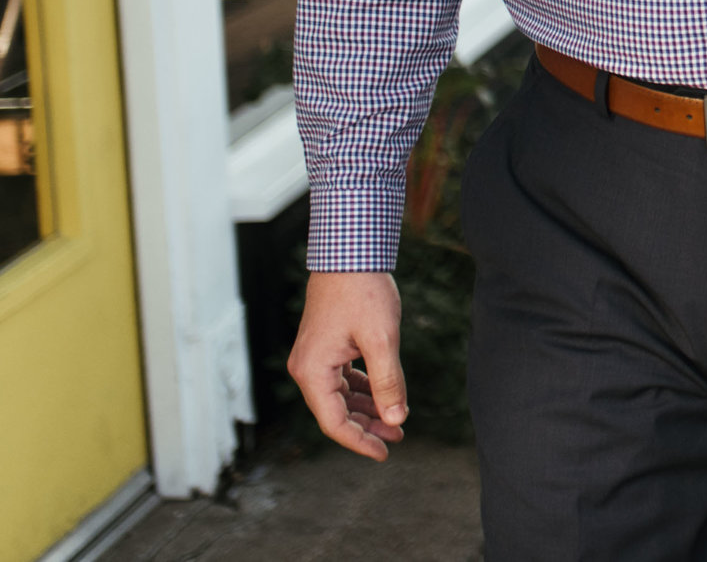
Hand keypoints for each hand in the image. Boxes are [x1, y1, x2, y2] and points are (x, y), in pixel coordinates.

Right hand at [288, 271, 407, 460]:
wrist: (350, 253)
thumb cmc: (363, 292)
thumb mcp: (381, 340)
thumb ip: (387, 381)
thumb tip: (395, 418)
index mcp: (313, 372)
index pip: (334, 422)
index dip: (360, 441)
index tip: (385, 453)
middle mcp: (307, 368)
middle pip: (336, 412)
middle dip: (367, 427)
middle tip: (399, 435)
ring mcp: (315, 357)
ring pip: (340, 397)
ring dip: (367, 409)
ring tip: (396, 419)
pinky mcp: (326, 347)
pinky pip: (342, 379)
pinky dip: (362, 390)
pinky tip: (383, 394)